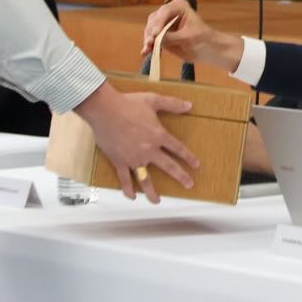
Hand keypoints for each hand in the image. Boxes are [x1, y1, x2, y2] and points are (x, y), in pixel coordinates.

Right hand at [74, 83, 198, 202]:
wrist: (104, 110)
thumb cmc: (128, 103)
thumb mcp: (153, 100)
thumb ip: (171, 104)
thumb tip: (188, 106)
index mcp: (158, 135)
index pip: (178, 149)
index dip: (188, 157)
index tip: (196, 166)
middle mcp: (148, 150)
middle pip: (169, 167)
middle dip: (181, 177)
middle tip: (189, 185)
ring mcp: (133, 158)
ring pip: (146, 179)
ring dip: (152, 192)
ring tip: (157, 201)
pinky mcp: (119, 161)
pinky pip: (124, 179)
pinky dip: (128, 189)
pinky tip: (132, 196)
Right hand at [141, 0, 244, 71]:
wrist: (209, 51)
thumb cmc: (204, 40)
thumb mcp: (189, 38)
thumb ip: (171, 37)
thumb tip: (156, 38)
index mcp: (179, 6)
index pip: (164, 12)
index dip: (158, 23)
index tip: (155, 34)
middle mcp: (169, 12)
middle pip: (154, 20)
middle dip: (150, 32)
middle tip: (149, 43)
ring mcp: (164, 24)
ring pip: (150, 30)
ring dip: (147, 40)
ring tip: (147, 50)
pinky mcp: (162, 35)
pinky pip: (152, 39)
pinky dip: (148, 45)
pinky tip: (146, 52)